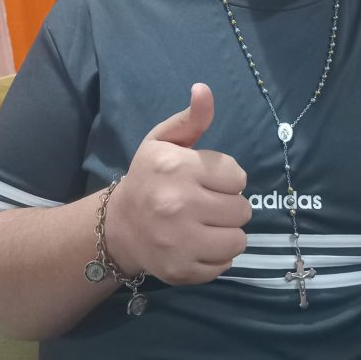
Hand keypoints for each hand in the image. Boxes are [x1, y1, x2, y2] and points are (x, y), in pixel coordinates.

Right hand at [104, 83, 250, 284]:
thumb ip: (191, 118)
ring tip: (208, 224)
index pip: (237, 176)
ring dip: (228, 232)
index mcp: (177, 168)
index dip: (227, 178)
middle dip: (229, 205)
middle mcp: (178, 204)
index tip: (209, 180)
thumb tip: (204, 89)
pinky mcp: (182, 270)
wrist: (118, 226)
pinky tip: (199, 243)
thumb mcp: (164, 141)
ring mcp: (180, 242)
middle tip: (208, 203)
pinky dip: (217, 255)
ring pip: (238, 239)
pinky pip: (225, 264)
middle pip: (242, 209)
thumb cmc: (148, 178)